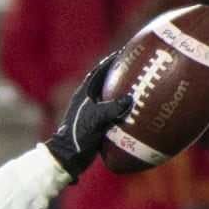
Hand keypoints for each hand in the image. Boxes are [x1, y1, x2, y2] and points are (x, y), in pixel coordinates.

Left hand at [45, 52, 132, 181]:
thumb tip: (130, 99)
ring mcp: (93, 112)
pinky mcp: (98, 124)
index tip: (124, 52)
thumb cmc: (78, 136)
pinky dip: (125, 109)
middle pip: (106, 82)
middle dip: (120, 74)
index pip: (99, 71)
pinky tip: (138, 113)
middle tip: (137, 67)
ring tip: (140, 87)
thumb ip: (112, 109)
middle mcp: (89, 100)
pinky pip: (115, 112)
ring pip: (111, 97)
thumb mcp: (96, 120)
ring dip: (123, 91)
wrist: (68, 156)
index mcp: (85, 94)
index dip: (111, 61)